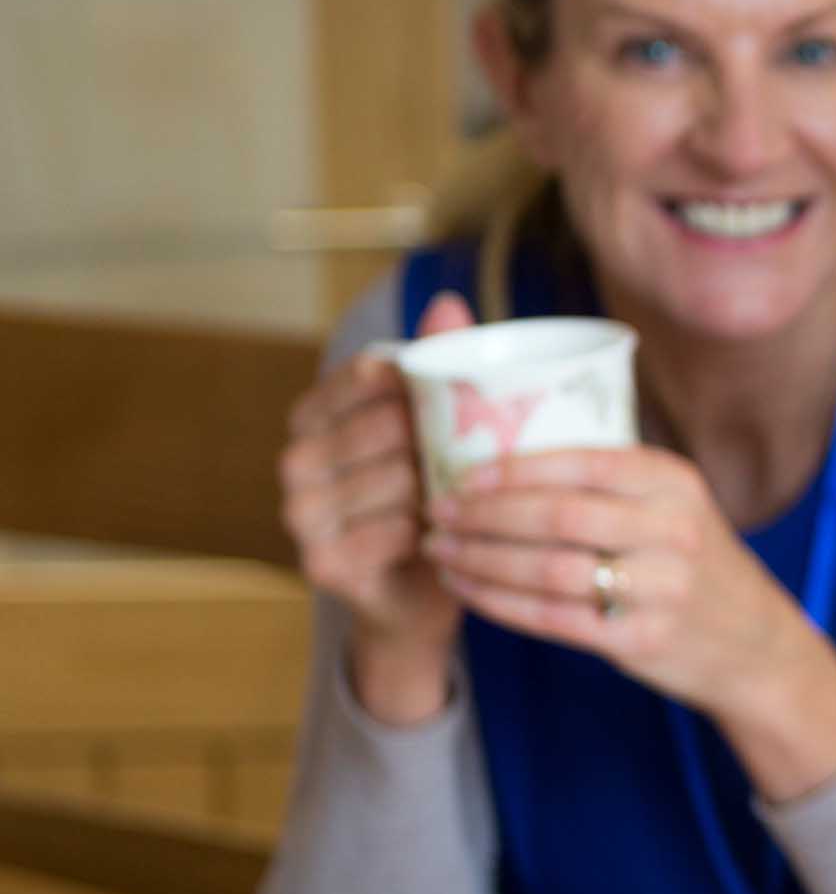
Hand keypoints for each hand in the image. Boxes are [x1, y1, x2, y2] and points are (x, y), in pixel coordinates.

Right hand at [280, 293, 474, 725]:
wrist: (424, 591)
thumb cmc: (436, 498)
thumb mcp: (442, 431)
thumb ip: (439, 368)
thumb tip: (448, 303)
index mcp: (317, 413)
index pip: (362, 375)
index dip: (416, 383)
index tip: (458, 398)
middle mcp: (297, 459)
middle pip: (381, 427)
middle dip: (438, 442)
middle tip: (479, 459)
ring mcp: (299, 512)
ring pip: (389, 479)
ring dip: (440, 490)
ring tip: (470, 498)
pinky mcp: (319, 561)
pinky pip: (387, 532)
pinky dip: (428, 534)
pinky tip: (448, 536)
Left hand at [423, 447, 835, 797]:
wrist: (753, 643)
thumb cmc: (692, 563)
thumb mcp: (674, 504)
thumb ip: (610, 481)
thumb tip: (503, 450)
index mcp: (674, 482)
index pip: (583, 462)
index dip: (514, 467)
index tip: (462, 472)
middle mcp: (672, 531)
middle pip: (559, 516)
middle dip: (485, 513)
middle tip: (437, 511)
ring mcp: (660, 589)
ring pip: (549, 569)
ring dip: (482, 559)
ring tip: (440, 550)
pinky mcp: (640, 639)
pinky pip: (552, 617)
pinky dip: (499, 602)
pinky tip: (467, 588)